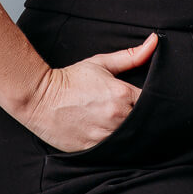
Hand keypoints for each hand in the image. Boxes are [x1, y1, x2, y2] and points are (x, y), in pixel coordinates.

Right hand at [15, 31, 157, 152]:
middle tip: (129, 114)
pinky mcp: (97, 150)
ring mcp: (107, 135)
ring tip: (115, 124)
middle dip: (140, 119)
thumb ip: (130, 56)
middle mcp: (118, 116)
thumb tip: (154, 41)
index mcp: (122, 94)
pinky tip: (107, 136)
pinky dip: (116, 146)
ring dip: (129, 134)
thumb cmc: (70, 80)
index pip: (153, 103)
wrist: (39, 97)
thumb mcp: (100, 63)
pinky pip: (116, 152)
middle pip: (144, 123)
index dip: (151, 103)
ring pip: (132, 140)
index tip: (141, 102)